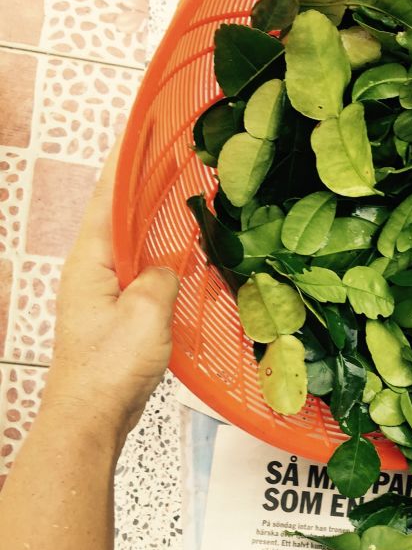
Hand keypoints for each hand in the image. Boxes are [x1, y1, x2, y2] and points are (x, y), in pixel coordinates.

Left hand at [44, 143, 178, 439]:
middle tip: (173, 160)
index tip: (141, 132)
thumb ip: (162, 278)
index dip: (126, 162)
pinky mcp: (115, 317)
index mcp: (90, 261)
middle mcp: (90, 272)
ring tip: (182, 202)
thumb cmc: (109, 369)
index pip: (107, 197)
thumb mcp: (147, 313)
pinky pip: (141, 276)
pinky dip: (160, 260)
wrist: (92, 417)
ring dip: (153, 225)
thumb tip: (171, 268)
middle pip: (117, 217)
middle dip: (143, 188)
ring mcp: (101, 295)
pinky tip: (182, 262)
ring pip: (131, 248)